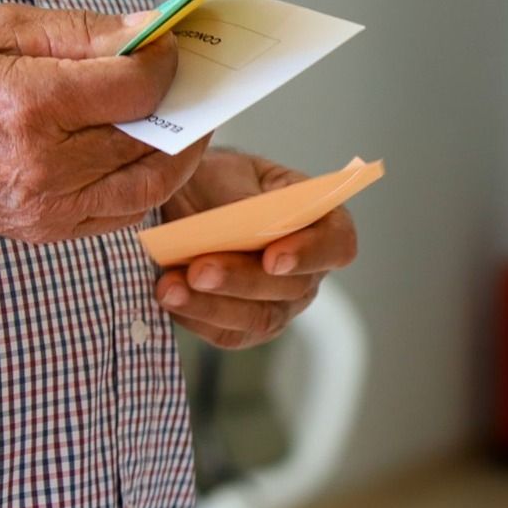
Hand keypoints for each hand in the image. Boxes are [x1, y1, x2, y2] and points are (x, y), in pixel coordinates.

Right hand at [0, 4, 209, 241]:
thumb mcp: (2, 29)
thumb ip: (82, 31)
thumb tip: (150, 31)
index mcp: (31, 105)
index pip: (134, 88)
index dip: (166, 65)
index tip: (171, 47)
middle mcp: (44, 164)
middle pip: (148, 137)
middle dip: (183, 105)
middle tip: (196, 83)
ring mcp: (48, 206)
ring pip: (148, 185)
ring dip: (182, 154)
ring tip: (189, 123)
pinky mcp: (48, 230)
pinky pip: (123, 213)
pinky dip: (149, 186)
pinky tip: (152, 158)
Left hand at [154, 150, 358, 348]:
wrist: (183, 203)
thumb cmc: (218, 181)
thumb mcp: (229, 173)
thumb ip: (242, 201)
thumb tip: (240, 224)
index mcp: (321, 221)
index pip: (337, 244)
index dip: (312, 254)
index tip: (273, 256)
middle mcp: (309, 269)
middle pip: (293, 288)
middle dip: (243, 280)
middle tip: (200, 269)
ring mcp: (281, 303)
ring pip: (260, 318)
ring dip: (213, 305)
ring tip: (170, 287)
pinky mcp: (246, 326)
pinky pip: (229, 334)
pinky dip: (197, 317)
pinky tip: (171, 298)